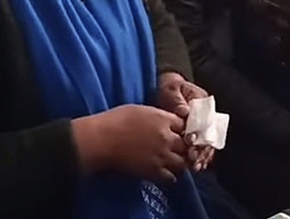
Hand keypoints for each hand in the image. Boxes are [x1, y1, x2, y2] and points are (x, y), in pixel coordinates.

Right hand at [73, 104, 188, 182]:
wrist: (102, 139)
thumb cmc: (114, 121)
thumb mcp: (139, 110)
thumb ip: (156, 116)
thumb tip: (163, 121)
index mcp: (163, 119)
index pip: (185, 125)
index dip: (182, 130)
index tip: (178, 133)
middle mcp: (167, 137)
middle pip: (187, 145)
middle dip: (184, 147)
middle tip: (178, 149)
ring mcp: (162, 155)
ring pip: (183, 163)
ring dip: (179, 162)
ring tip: (172, 163)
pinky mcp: (154, 171)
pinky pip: (171, 177)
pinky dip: (170, 176)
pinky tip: (164, 173)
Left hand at [157, 72, 215, 170]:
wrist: (165, 90)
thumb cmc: (168, 87)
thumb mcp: (171, 88)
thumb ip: (177, 99)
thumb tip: (184, 111)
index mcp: (203, 102)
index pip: (206, 120)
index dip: (200, 132)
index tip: (192, 142)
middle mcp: (207, 116)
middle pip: (209, 135)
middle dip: (202, 149)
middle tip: (193, 160)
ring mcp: (203, 127)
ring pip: (207, 144)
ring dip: (202, 156)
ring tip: (195, 167)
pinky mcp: (196, 136)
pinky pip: (202, 149)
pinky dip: (200, 158)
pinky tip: (196, 167)